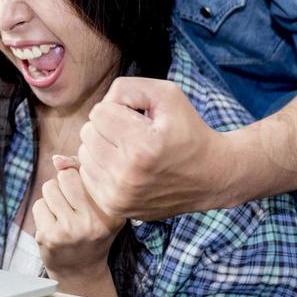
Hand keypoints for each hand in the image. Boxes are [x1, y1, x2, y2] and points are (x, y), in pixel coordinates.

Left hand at [32, 154, 125, 277]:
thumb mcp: (98, 204)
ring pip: (49, 188)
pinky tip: (54, 227)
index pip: (86, 172)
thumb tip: (56, 159)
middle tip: (71, 204)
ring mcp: (71, 231)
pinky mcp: (50, 237)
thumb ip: (80, 174)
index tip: (82, 191)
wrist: (81, 271)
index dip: (79, 176)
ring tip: (63, 215)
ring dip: (52, 198)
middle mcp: (94, 222)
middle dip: (63, 184)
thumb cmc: (90, 230)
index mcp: (112, 211)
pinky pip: (38, 205)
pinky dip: (43, 213)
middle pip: (65, 176)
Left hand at [77, 77, 234, 219]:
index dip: (118, 109)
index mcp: (142, 146)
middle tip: (133, 133)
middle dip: (107, 127)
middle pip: (88, 133)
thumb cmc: (187, 130)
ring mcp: (120, 195)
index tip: (138, 118)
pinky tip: (123, 165)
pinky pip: (87, 175)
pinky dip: (101, 166)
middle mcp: (128, 175)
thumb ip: (126, 88)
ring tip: (129, 149)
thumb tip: (100, 105)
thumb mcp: (166, 94)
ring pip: (84, 154)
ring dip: (102, 146)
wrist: (211, 176)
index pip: (99, 113)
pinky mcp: (115, 207)